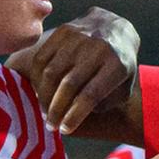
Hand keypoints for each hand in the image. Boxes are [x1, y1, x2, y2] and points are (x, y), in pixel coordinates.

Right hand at [14, 7, 139, 134]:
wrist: (116, 29)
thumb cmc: (119, 68)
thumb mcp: (121, 89)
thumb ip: (102, 104)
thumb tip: (71, 115)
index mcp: (117, 65)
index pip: (91, 95)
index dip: (74, 115)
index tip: (64, 130)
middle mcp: (98, 48)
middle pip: (69, 85)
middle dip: (56, 110)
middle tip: (50, 126)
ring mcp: (79, 37)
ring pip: (51, 72)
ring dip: (44, 96)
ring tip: (46, 111)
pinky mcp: (63, 31)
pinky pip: (42, 58)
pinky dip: (36, 77)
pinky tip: (40, 90)